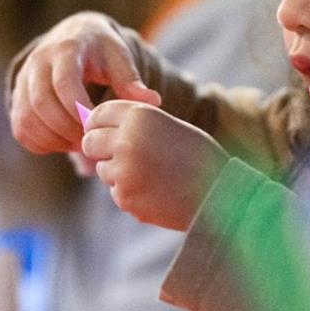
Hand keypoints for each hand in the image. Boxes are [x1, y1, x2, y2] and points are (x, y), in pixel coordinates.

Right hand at [10, 12, 160, 156]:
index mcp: (66, 49)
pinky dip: (41, 143)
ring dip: (54, 139)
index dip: (80, 109)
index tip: (97, 124)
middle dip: (68, 128)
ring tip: (80, 142)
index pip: (64, 82)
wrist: (74, 36)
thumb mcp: (118, 56)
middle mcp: (38, 63)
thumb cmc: (101, 50)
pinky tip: (64, 142)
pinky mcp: (17, 98)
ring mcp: (24, 81)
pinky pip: (21, 129)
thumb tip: (152, 101)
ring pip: (28, 119)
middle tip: (90, 139)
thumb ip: (131, 79)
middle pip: (42, 103)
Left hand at [81, 100, 228, 230]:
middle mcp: (127, 139)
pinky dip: (131, 193)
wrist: (220, 193)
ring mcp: (124, 170)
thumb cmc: (197, 156)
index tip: (102, 132)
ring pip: (102, 169)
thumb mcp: (167, 125)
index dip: (98, 124)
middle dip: (100, 150)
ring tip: (151, 175)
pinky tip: (156, 192)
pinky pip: (116, 192)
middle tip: (119, 156)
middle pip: (90, 142)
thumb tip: (95, 128)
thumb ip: (135, 124)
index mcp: (140, 115)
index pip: (98, 114)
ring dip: (118, 173)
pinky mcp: (125, 196)